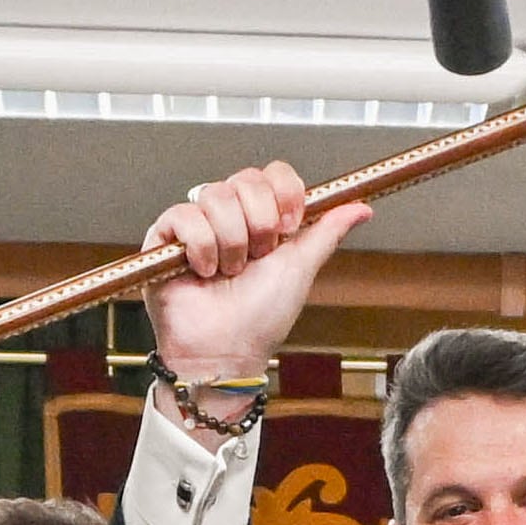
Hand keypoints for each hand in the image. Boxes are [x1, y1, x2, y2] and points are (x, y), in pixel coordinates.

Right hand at [143, 164, 371, 385]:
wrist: (227, 350)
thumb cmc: (261, 319)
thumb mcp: (301, 268)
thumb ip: (326, 231)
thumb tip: (361, 208)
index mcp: (262, 218)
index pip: (272, 174)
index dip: (284, 194)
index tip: (289, 226)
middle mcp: (230, 216)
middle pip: (246, 179)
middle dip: (260, 224)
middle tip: (256, 258)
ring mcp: (197, 224)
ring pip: (216, 196)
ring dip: (231, 242)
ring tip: (228, 273)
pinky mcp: (165, 236)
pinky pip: (184, 215)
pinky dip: (201, 247)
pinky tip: (203, 271)